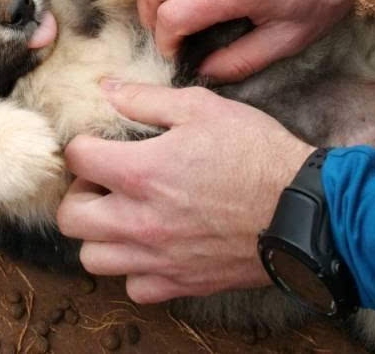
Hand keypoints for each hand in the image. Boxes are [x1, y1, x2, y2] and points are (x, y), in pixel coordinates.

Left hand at [57, 81, 314, 303]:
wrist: (304, 210)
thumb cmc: (254, 153)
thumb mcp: (201, 108)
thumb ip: (145, 98)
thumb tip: (107, 88)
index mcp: (140, 172)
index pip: (76, 158)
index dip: (82, 145)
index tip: (97, 144)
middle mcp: (139, 220)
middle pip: (69, 217)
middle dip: (78, 193)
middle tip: (104, 181)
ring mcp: (157, 257)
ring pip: (92, 257)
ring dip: (98, 234)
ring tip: (121, 213)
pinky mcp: (180, 283)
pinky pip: (134, 286)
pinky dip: (133, 267)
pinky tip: (150, 245)